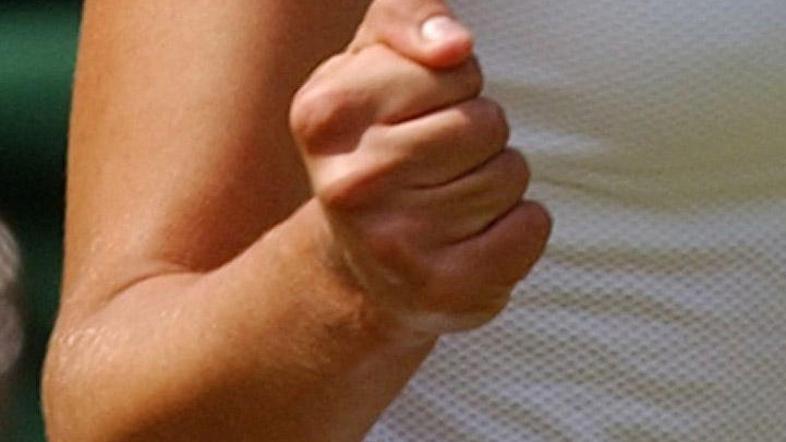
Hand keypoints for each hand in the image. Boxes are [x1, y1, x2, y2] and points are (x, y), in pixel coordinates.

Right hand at [290, 0, 551, 336]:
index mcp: (325, 116)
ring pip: (512, 173)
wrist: (362, 261)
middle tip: (434, 166)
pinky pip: (532, 226)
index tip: (416, 114)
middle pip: (488, 123)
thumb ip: (406, 18)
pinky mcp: (444, 289)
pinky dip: (518, 226)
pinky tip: (472, 237)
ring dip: (495, 182)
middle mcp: (352, 184)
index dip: (453, 84)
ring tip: (447, 202)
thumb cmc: (377, 147)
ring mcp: (396, 243)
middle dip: (477, 135)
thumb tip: (453, 46)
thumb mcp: (372, 65)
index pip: (455, 67)